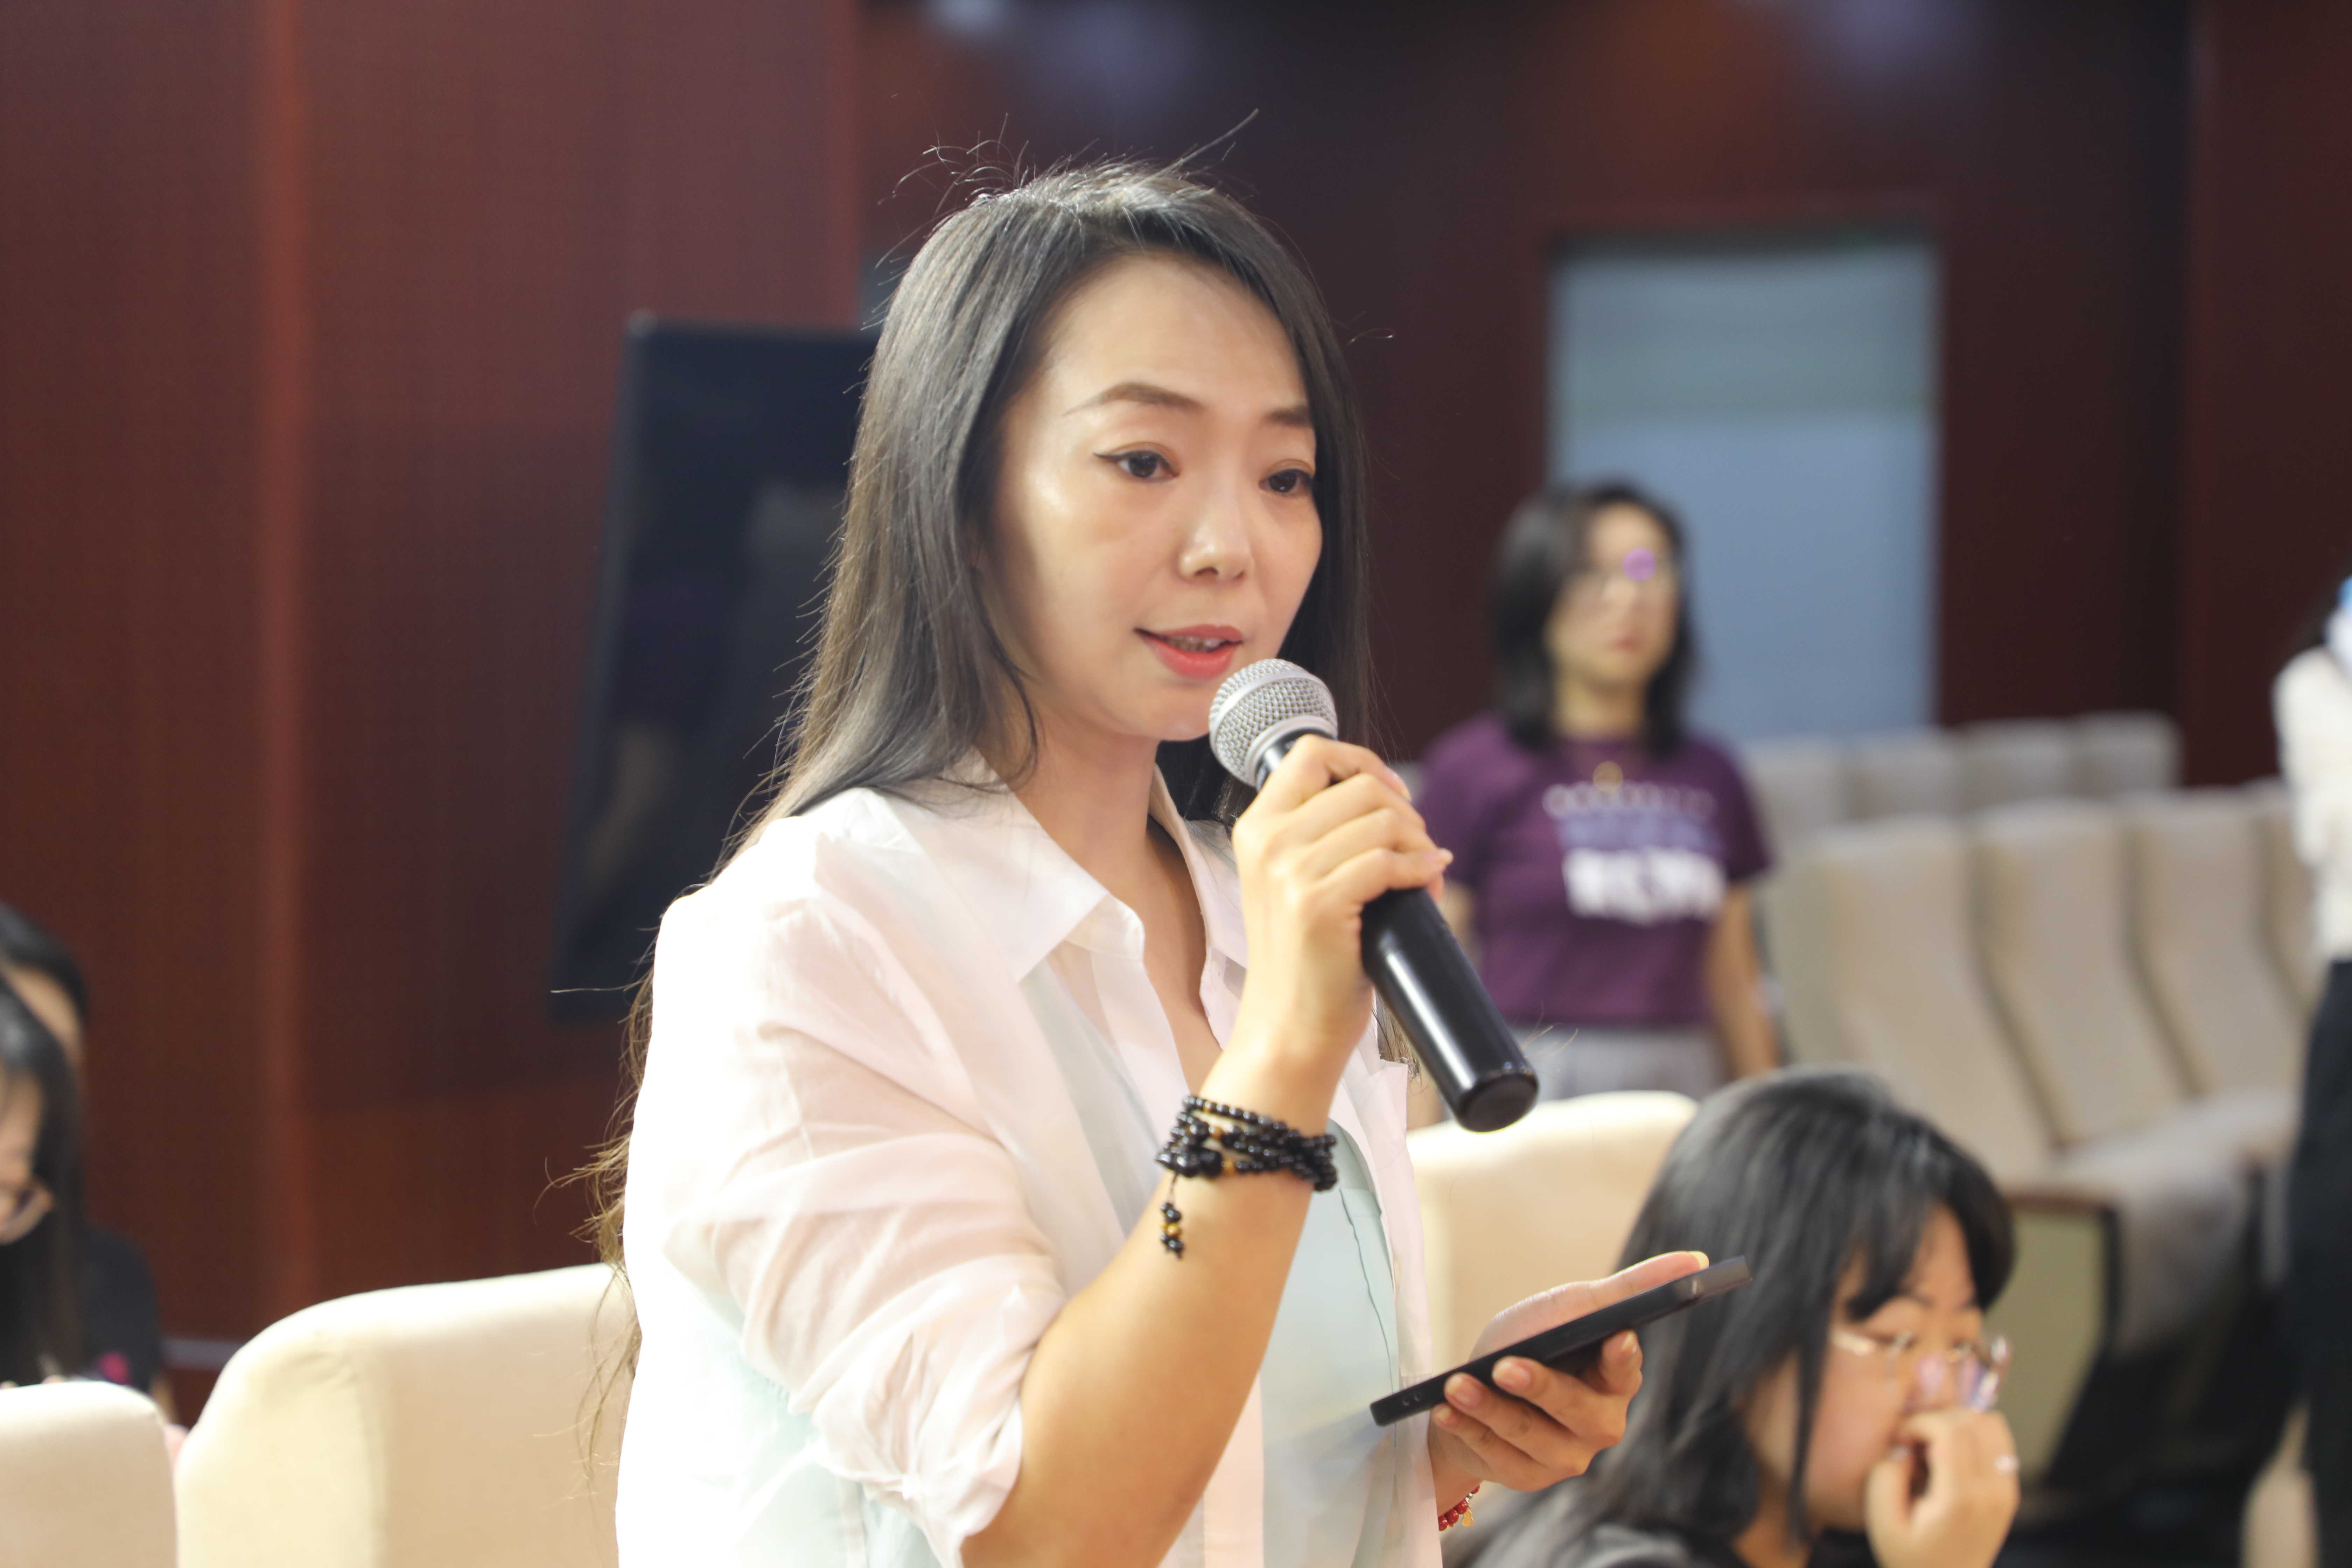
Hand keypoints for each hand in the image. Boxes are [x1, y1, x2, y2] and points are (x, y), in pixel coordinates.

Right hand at [1228, 736, 1445, 1075]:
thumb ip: (1322, 836)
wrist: (1289, 1027)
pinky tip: (1428, 883)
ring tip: (1423, 873)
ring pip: (1381, 821)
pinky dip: (1421, 869)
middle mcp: (1267, 842)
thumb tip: (1392, 802)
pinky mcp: (1318, 905)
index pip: (1312, 753)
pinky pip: (1389, 862)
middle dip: (1405, 813)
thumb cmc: (1304, 960)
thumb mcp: (1294, 882)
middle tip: (1417, 849)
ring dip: (1419, 844)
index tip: (1392, 794)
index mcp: (1256, 829)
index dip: (1362, 761)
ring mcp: (1290, 873)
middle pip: (1360, 786)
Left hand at [1426, 1252, 1705, 1499]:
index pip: (1626, 1372)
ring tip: (1456, 1384)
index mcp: (1615, 1379)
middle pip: (1578, 1411)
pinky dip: (1468, 1429)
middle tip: (1504, 1365)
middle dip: (1540, 1388)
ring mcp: (1564, 1456)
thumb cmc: (1531, 1342)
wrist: (1470, 1388)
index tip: (1616, 1337)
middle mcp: (1598, 1424)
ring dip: (1489, 1408)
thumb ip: (1629, 1290)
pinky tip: (1445, 1409)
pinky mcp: (1526, 1477)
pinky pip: (1498, 1458)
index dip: (1622, 1358)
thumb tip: (1698, 1261)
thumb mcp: (1570, 1308)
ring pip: (1531, 1436)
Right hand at [1864, 1409, 2018, 1567]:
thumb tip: (1905, 1446)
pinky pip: (1999, 1443)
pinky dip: (1974, 1437)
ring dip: (1958, 1425)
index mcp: (1961, 1499)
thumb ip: (1886, 1475)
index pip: (1952, 1430)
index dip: (1920, 1422)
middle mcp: (1992, 1492)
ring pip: (1992, 1424)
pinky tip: (1952, 1458)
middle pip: (1974, 1420)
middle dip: (1937, 1421)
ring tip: (1935, 1448)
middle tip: (1916, 1445)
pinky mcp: (2010, 1492)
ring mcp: (2007, 1491)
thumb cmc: (1911, 1558)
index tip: (1901, 1440)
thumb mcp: (1882, 1521)